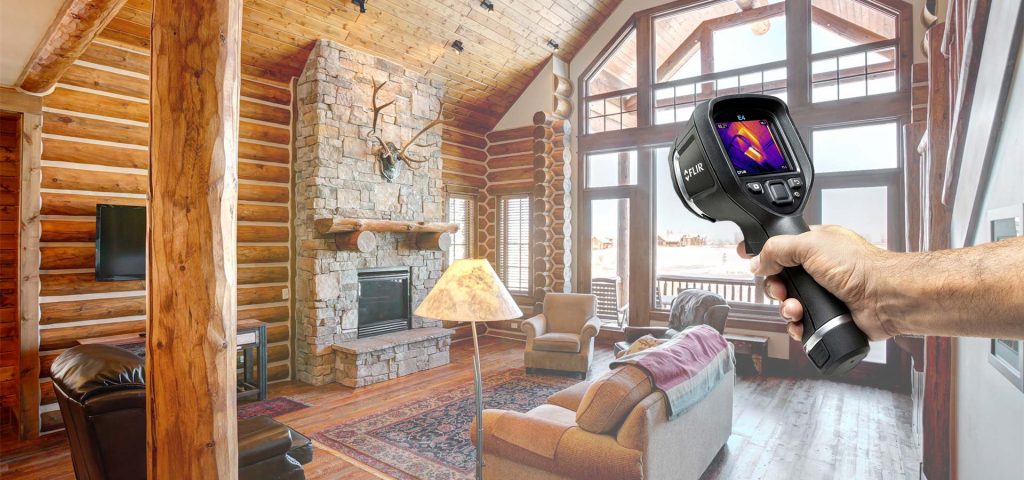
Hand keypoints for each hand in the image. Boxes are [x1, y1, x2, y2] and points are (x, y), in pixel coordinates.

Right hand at [737, 225, 898, 341]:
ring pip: (790, 303)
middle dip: (776, 288)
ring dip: (786, 309)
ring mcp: (825, 294)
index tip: (751, 260)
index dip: (766, 254)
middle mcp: (820, 269)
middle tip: (781, 290)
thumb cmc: (861, 267)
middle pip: (782, 279)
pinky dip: (798, 327)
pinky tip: (802, 324)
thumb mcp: (810, 245)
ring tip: (795, 310)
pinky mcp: (830, 316)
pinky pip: (803, 324)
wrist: (885, 298)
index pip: (783, 247)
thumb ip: (777, 249)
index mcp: (816, 245)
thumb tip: (757, 261)